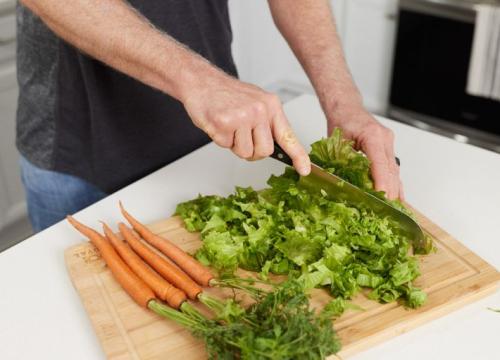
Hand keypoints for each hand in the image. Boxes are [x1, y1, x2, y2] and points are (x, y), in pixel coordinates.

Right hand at [181, 71, 310, 175]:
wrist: (201, 80)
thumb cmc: (227, 94)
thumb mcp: (256, 102)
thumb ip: (267, 123)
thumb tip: (277, 148)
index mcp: (271, 105)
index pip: (288, 135)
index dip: (298, 155)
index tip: (305, 170)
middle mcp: (260, 110)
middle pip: (265, 151)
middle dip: (252, 151)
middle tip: (240, 136)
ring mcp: (243, 116)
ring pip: (245, 152)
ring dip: (234, 145)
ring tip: (228, 126)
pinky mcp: (224, 122)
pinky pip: (226, 146)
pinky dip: (220, 139)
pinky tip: (218, 123)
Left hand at [327, 106, 402, 199]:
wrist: (347, 107)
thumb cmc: (342, 121)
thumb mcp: (337, 142)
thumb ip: (343, 160)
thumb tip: (345, 182)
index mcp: (373, 136)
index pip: (380, 164)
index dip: (382, 183)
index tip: (382, 198)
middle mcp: (385, 139)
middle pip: (391, 169)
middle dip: (390, 191)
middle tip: (387, 209)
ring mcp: (389, 143)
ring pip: (394, 170)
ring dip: (394, 189)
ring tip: (394, 207)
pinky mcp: (388, 147)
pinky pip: (393, 167)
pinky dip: (394, 182)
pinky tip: (398, 195)